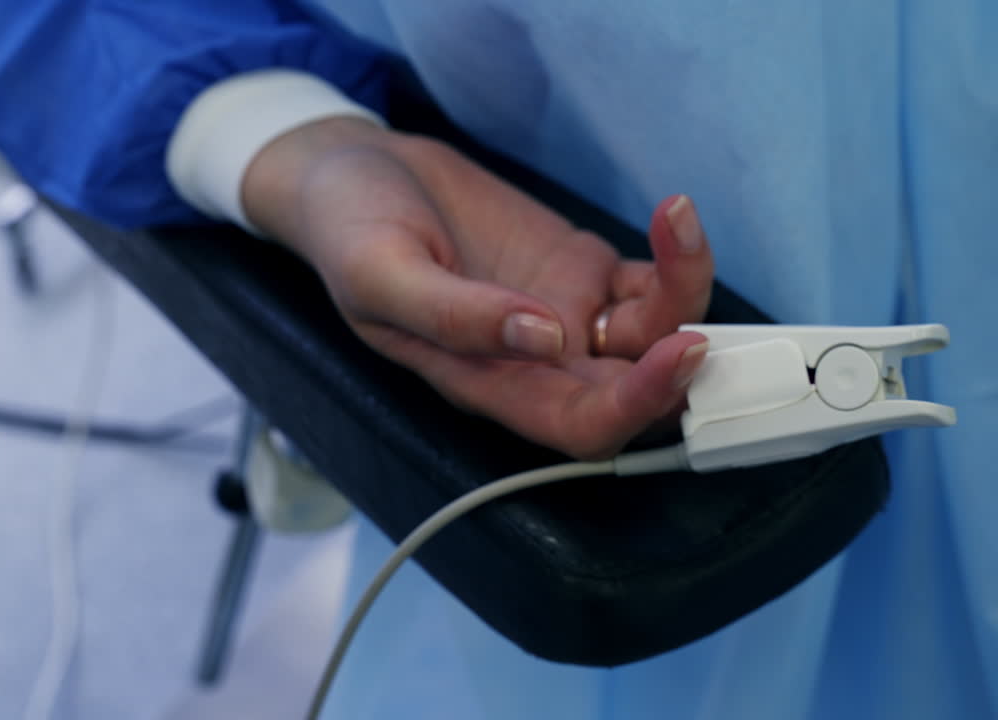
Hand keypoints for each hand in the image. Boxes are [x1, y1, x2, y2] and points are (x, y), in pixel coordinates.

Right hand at [244, 118, 713, 458]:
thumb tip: (544, 337)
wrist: (352, 173)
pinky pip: (652, 281)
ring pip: (657, 333)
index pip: (579, 425)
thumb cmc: (348, 229)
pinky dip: (678, 256)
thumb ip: (454, 316)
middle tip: (706, 313)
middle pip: (636, 392)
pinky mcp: (582, 267)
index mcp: (487, 383)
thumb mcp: (379, 272)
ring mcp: (567, 314)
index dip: (635, 405)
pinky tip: (674, 214)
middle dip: (687, 365)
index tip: (676, 352)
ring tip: (678, 221)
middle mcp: (538, 363)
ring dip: (688, 293)